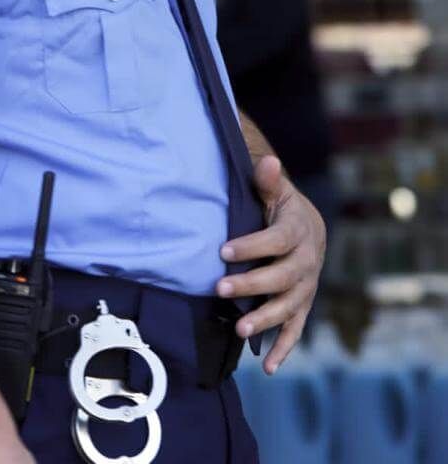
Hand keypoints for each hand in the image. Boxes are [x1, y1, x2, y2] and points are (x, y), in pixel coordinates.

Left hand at [215, 155, 325, 374]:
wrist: (306, 225)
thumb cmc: (281, 205)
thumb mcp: (275, 190)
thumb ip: (268, 180)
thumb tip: (267, 160)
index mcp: (299, 231)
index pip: (276, 241)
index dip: (252, 246)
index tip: (223, 251)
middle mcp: (308, 262)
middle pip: (282, 277)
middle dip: (252, 285)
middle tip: (219, 289)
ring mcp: (307, 287)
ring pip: (289, 307)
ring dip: (265, 319)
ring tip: (239, 328)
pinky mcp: (302, 304)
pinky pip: (296, 329)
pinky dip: (283, 349)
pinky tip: (267, 366)